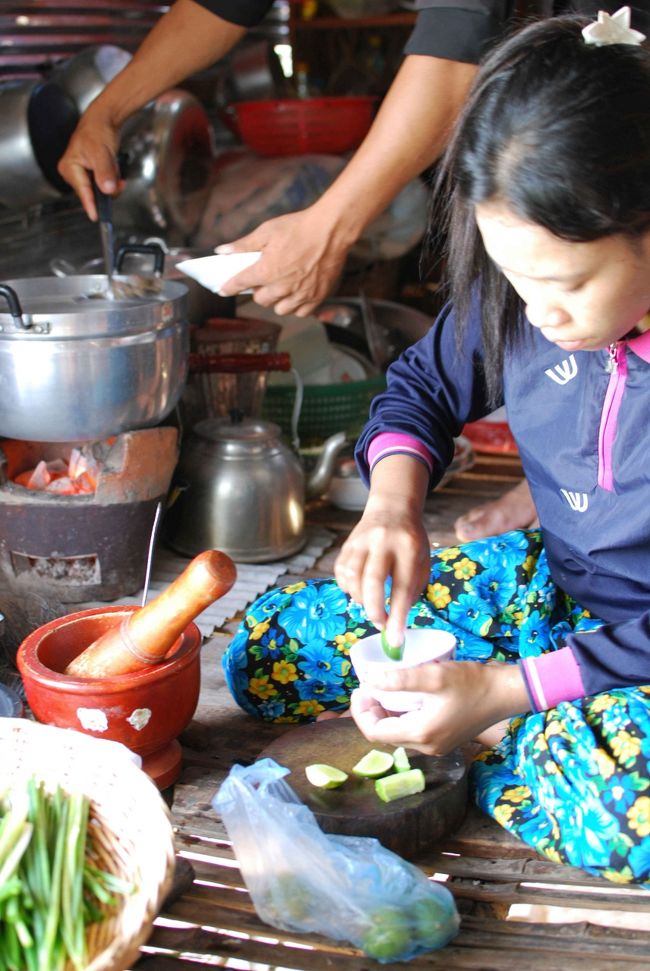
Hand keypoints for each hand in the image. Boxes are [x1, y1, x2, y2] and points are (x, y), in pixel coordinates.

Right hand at [57, 112, 123, 220]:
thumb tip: (107, 189)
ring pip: (100, 190)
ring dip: (111, 182)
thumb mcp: (102, 152)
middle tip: (115, 174)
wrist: (103, 120)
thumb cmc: (97, 131)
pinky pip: (103, 185)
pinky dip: (111, 179)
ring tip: (112, 164)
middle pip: (93, 193)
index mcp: (69, 167)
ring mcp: (81, 174)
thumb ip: (104, 172)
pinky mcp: (90, 174)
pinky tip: (112, 168)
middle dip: (107, 187)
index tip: (96, 217)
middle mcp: (72, 172)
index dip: (91, 204)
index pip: (82, 191)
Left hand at [215, 205, 351, 316]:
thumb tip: (222, 251)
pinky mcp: (317, 297)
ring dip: (276, 301)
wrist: (331, 230)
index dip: (229, 287)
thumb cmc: (299, 228)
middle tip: (263, 279)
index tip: (223, 290)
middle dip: (258, 291)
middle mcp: (282, 287)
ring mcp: (301, 294)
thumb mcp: (267, 231)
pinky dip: (296, 307)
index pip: (240, 284)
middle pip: (261, 300)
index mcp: (267, 271)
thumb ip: (243, 245)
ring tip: (280, 288)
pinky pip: (301, 312)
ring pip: (280, 309)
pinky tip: (296, 295)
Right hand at [334, 458, 430, 643]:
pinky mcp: (347, 544)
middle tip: (381, 624)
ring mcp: (361, 540)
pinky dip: (349, 588)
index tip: (395, 638)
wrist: (392, 510)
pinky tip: (360, 589)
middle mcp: (383, 541)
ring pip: (352, 577)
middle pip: (372, 581)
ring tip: (372, 602)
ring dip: (361, 599)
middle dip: (374, 610)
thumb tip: (396, 625)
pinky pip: (341, 573)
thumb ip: (411, 591)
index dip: (397, 615)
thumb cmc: (411, 543)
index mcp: (408, 546)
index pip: (402, 586)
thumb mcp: (422, 562)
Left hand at [349, 660, 529, 755]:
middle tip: (368, 687)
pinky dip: (401, 716)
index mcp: (421, 734)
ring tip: (382, 689)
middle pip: (384, 736)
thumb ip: (398, 679)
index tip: (360, 688)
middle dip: (371, 713)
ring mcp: (437, 745)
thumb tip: (368, 680)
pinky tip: (403, 697)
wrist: (505, 693)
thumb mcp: (433, 676)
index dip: (361, 712)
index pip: (374, 733)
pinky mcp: (444, 739)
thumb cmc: (472, 684)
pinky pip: (413, 731)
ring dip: (385, 715)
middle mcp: (427, 747)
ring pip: (398, 734)